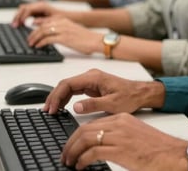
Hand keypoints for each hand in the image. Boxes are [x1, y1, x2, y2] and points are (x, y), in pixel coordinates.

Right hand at [12, 2, 69, 26]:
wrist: (68, 17)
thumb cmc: (62, 18)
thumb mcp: (53, 20)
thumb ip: (43, 20)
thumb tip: (32, 22)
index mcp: (42, 6)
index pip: (28, 9)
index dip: (23, 16)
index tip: (20, 24)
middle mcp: (38, 5)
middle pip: (23, 8)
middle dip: (17, 16)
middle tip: (14, 25)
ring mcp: (37, 8)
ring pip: (23, 10)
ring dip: (18, 17)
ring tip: (15, 25)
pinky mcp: (36, 12)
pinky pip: (26, 13)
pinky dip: (21, 17)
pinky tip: (20, 24)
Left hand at [26, 17, 102, 53]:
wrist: (96, 40)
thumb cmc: (86, 38)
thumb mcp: (72, 30)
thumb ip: (62, 30)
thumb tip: (53, 36)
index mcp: (64, 20)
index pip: (46, 21)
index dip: (37, 26)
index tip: (31, 30)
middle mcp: (62, 23)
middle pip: (42, 26)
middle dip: (33, 33)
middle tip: (29, 39)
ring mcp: (63, 30)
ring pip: (43, 32)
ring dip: (35, 38)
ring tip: (31, 43)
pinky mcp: (64, 38)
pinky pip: (48, 39)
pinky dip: (41, 43)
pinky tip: (38, 46)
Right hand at [44, 68, 164, 114]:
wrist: (140, 93)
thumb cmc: (130, 96)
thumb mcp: (113, 104)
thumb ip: (94, 105)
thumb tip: (76, 107)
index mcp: (94, 77)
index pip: (68, 83)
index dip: (57, 96)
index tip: (51, 108)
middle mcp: (90, 76)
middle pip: (65, 84)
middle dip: (54, 97)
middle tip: (47, 111)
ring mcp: (90, 81)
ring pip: (68, 87)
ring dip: (58, 98)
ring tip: (51, 111)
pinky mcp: (92, 86)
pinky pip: (74, 90)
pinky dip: (65, 98)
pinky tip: (61, 107)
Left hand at [62, 113, 187, 170]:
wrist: (175, 155)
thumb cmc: (158, 150)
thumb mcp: (134, 137)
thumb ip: (118, 138)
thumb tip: (99, 148)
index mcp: (122, 119)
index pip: (91, 124)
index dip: (76, 136)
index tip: (71, 146)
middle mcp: (119, 124)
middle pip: (84, 130)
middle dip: (70, 144)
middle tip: (65, 155)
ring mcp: (119, 136)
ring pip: (85, 139)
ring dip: (73, 152)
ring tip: (69, 162)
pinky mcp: (120, 149)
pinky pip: (93, 152)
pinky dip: (83, 160)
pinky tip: (81, 166)